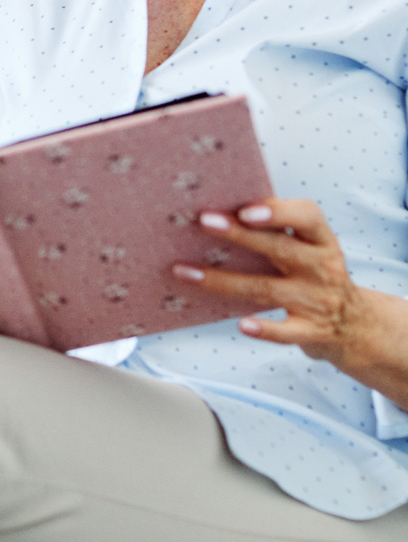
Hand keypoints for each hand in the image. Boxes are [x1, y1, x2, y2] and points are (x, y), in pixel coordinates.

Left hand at [172, 198, 407, 406]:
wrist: (357, 327)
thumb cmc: (315, 274)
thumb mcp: (310, 248)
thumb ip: (278, 229)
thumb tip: (220, 209)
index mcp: (321, 240)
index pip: (307, 217)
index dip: (277, 212)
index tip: (245, 210)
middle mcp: (322, 268)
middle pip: (280, 249)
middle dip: (241, 235)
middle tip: (205, 221)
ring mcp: (317, 301)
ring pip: (266, 289)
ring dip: (222, 280)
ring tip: (185, 271)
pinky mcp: (312, 332)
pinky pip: (286, 332)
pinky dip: (266, 330)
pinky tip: (242, 325)